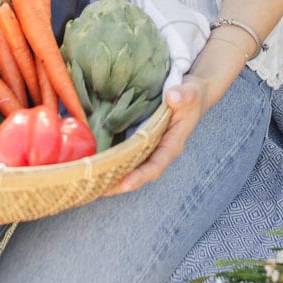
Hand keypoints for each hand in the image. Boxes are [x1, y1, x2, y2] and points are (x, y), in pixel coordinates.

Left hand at [106, 76, 208, 195]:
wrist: (190, 94)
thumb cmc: (192, 96)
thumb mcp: (192, 93)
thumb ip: (184, 95)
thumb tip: (173, 96)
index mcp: (172, 145)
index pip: (156, 166)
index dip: (139, 176)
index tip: (122, 184)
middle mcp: (159, 151)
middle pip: (138, 173)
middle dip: (119, 183)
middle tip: (95, 189)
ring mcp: (148, 147)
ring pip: (130, 166)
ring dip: (112, 174)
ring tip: (89, 181)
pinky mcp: (140, 139)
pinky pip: (125, 152)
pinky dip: (111, 159)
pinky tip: (94, 161)